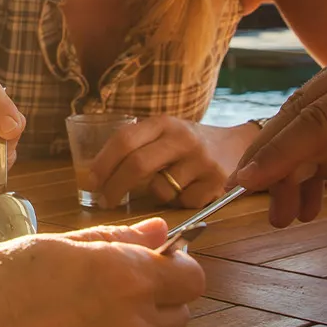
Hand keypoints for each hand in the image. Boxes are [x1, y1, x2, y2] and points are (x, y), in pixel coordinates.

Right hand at [0, 217, 204, 326]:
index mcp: (124, 277)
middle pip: (179, 315)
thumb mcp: (47, 245)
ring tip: (72, 313)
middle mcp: (131, 325)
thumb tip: (161, 230)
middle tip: (108, 284)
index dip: (175, 265)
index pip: (192, 277)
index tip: (147, 258)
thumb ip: (111, 240)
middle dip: (158, 298)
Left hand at [86, 116, 242, 208]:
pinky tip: (188, 189)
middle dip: (115, 187)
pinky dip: (179, 202)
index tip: (90, 182)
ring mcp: (201, 160)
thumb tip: (95, 176)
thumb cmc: (186, 144)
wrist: (236, 145)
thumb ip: (137, 146)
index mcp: (163, 123)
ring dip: (155, 194)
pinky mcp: (216, 182)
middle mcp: (182, 138)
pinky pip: (183, 202)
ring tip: (166, 184)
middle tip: (104, 201)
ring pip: (160, 190)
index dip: (103, 163)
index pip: (125, 139)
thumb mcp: (164, 133)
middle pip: (137, 165)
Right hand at [230, 36, 326, 227]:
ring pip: (304, 112)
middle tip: (270, 212)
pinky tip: (308, 191)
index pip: (318, 120)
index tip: (245, 183)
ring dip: (292, 161)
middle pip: (302, 114)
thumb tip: (293, 169)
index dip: (279, 155)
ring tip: (288, 213)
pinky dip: (309, 147)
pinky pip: (319, 108)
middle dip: (279, 164)